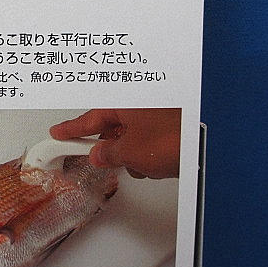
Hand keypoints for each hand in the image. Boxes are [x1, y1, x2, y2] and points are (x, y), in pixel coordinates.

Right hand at [49, 108, 180, 178]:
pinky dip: (147, 153)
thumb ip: (108, 153)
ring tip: (143, 164)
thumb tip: (98, 155)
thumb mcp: (130, 151)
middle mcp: (140, 104)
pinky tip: (156, 164)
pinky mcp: (168, 126)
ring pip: (130, 136)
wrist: (208, 148)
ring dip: (132, 154)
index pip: (90, 118)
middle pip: (112, 127)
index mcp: (126, 102)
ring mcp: (156, 114)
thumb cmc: (174, 139)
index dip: (72, 129)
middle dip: (110, 147)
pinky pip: (146, 139)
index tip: (58, 133)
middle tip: (103, 160)